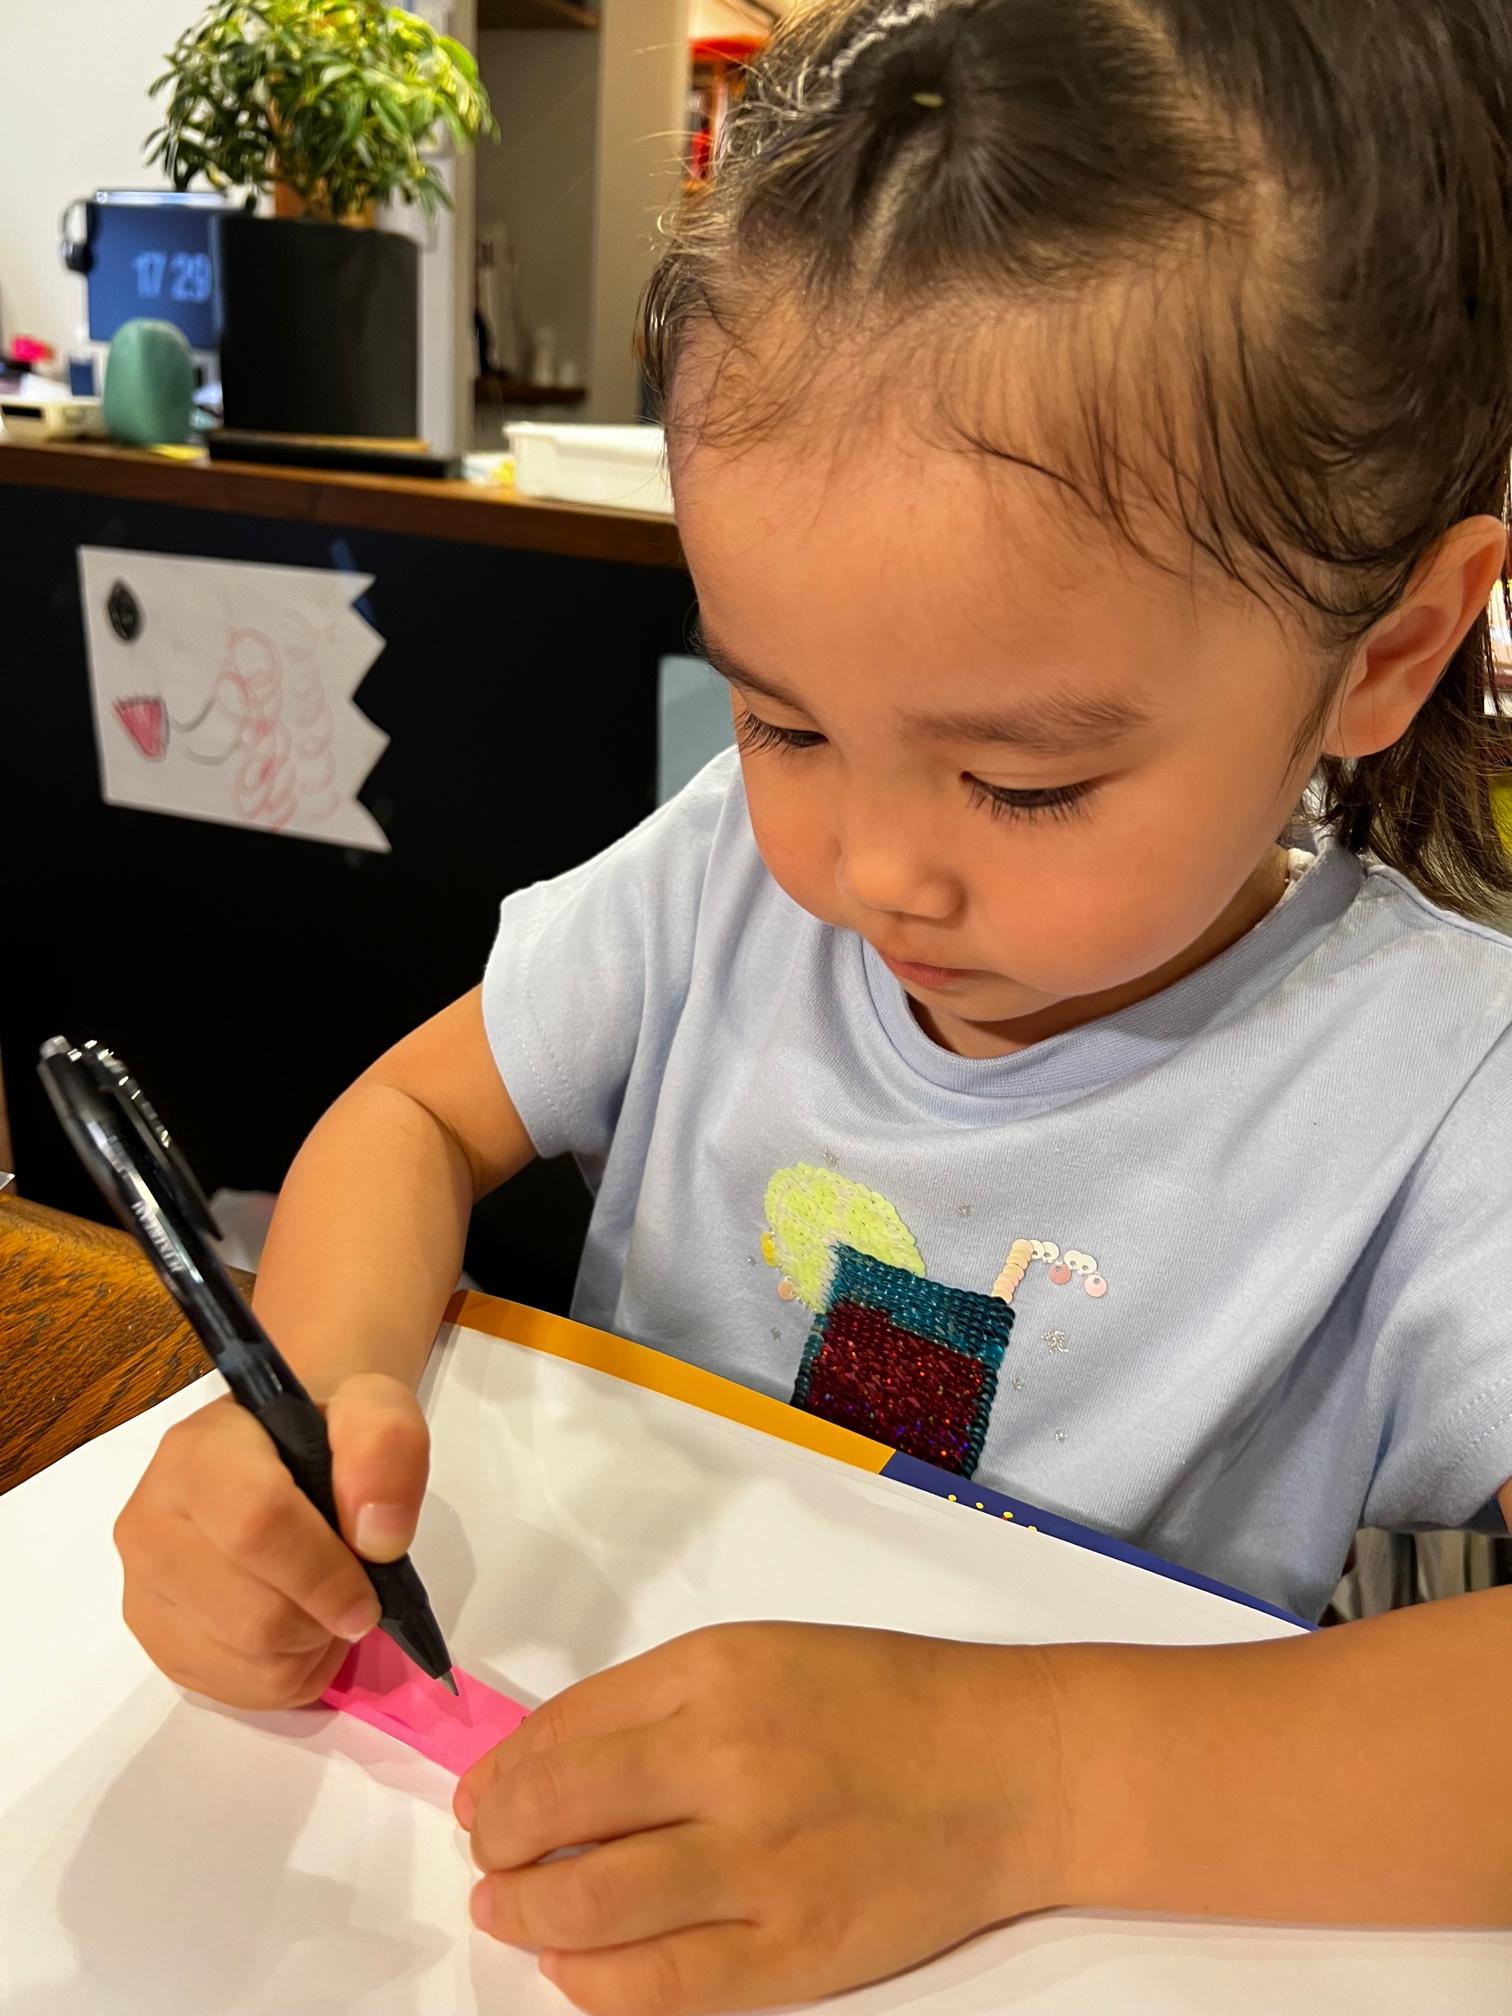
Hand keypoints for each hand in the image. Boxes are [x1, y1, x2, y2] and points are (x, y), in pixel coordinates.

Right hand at [114, 1372, 429, 1709]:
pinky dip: (290, 1670)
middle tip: (353, 1588)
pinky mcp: (158, 1642)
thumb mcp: (374, 1405)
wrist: (282, 1445)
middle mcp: (148, 1524)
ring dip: (311, 1643)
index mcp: (196, 1454)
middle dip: (323, 1614)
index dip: (324, 1570)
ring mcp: (145, 1590)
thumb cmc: (326, 1426)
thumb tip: (378, 1537)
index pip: (253, 1526)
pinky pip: (239, 1689)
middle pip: (252, 1615)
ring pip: (246, 1659)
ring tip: (321, 1596)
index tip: (371, 1587)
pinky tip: (297, 1623)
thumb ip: (386, 1447)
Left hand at [455, 1622, 1065, 2014]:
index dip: (501, 1774)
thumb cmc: (886, 1702)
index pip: (560, 1732)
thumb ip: (652, 1701)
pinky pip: (659, 1986)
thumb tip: (545, 1758)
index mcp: (713, 1676)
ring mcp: (759, 1864)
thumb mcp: (758, 1655)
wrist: (1007, 1767)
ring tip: (508, 1910)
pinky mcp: (792, 1951)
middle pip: (556, 1814)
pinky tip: (574, 1967)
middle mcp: (727, 1761)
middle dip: (498, 1843)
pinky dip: (592, 1983)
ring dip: (524, 1915)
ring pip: (588, 1908)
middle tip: (491, 1855)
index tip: (483, 1796)